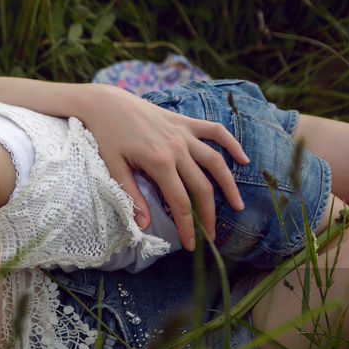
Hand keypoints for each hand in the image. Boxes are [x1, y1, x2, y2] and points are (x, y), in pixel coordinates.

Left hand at [82, 84, 247, 250]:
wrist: (106, 103)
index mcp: (159, 162)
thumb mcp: (113, 168)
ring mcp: (184, 133)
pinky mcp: (185, 122)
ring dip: (228, 184)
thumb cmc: (106, 136)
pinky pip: (215, 131)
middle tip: (212, 237)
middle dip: (208, 215)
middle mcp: (177, 148)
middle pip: (201, 187)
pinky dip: (231, 144)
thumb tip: (145, 226)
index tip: (193, 245)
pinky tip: (243, 160)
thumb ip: (132, 197)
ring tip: (237, 205)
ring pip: (215, 162)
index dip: (188, 226)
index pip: (180, 202)